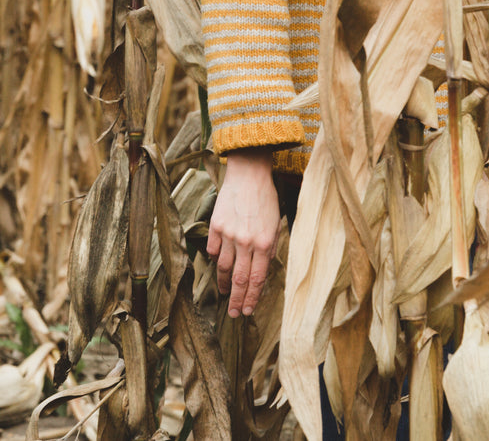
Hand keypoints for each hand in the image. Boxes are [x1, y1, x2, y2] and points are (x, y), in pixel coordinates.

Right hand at [206, 148, 279, 317]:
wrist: (249, 175)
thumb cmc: (266, 200)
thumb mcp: (276, 225)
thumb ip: (269, 250)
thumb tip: (261, 273)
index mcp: (264, 243)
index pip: (257, 278)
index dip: (251, 297)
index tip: (247, 310)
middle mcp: (245, 241)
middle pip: (238, 278)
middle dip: (235, 299)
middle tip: (233, 314)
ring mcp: (228, 234)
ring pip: (222, 267)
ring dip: (223, 284)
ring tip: (224, 293)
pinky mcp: (215, 226)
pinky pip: (212, 250)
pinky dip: (214, 260)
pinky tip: (217, 266)